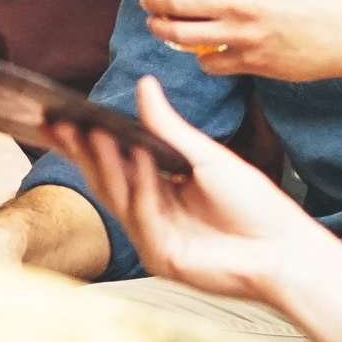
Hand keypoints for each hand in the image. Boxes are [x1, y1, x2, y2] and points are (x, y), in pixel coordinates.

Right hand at [45, 76, 324, 301]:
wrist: (283, 248)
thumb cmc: (253, 205)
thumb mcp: (207, 156)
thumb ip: (169, 127)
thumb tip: (145, 85)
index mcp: (155, 188)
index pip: (110, 161)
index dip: (83, 140)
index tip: (58, 115)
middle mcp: (147, 212)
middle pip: (104, 177)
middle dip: (81, 149)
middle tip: (61, 121)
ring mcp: (151, 236)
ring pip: (117, 196)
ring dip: (106, 162)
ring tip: (95, 131)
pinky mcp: (161, 257)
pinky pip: (143, 216)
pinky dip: (141, 187)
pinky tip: (141, 159)